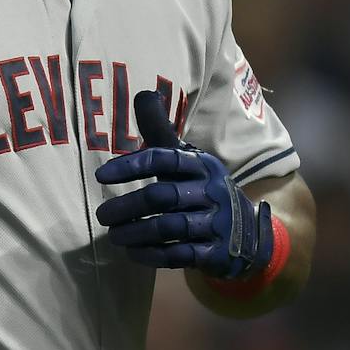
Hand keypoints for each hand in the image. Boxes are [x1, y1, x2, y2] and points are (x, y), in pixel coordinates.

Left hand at [94, 90, 271, 278]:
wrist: (248, 234)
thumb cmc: (201, 189)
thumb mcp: (186, 159)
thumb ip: (161, 131)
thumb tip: (144, 93)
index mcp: (201, 165)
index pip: (165, 158)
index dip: (132, 165)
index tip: (101, 176)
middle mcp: (211, 191)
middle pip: (162, 197)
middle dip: (126, 206)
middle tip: (101, 215)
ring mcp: (216, 223)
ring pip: (168, 228)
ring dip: (135, 233)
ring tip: (112, 235)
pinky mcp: (216, 252)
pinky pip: (180, 255)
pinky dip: (152, 255)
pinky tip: (132, 253)